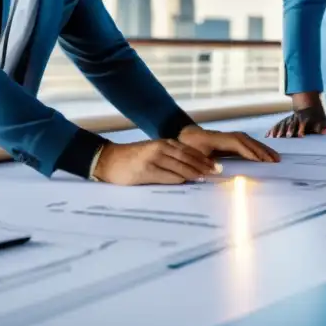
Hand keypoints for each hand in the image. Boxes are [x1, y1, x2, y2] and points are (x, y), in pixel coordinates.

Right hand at [92, 139, 220, 185]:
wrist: (109, 160)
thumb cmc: (133, 159)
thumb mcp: (154, 152)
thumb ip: (171, 158)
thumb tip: (192, 170)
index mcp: (164, 143)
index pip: (189, 151)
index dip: (204, 158)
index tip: (216, 165)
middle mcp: (160, 148)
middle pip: (187, 157)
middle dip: (204, 165)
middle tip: (217, 172)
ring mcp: (152, 159)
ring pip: (179, 166)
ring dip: (194, 172)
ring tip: (206, 178)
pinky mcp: (145, 170)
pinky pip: (165, 175)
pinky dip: (177, 178)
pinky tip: (187, 181)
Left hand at [178, 125, 279, 162]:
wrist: (180, 137)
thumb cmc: (184, 149)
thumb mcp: (189, 157)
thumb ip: (201, 163)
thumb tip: (218, 169)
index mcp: (213, 138)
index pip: (236, 143)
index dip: (249, 151)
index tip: (261, 161)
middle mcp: (223, 135)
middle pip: (245, 140)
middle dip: (260, 150)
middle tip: (274, 161)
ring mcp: (226, 137)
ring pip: (247, 141)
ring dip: (261, 149)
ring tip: (275, 158)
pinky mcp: (228, 141)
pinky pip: (244, 144)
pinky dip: (255, 149)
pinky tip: (263, 156)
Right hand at [265, 98, 325, 137]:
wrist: (308, 105)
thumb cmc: (316, 117)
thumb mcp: (322, 120)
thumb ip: (323, 127)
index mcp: (305, 118)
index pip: (304, 123)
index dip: (302, 129)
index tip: (301, 136)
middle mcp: (296, 117)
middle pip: (291, 124)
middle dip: (289, 130)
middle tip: (287, 137)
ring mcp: (289, 118)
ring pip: (283, 124)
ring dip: (279, 130)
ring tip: (275, 138)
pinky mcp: (284, 121)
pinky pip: (277, 125)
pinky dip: (272, 130)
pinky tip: (268, 136)